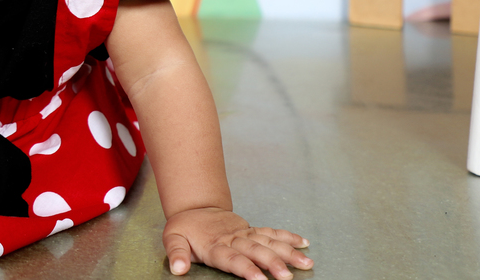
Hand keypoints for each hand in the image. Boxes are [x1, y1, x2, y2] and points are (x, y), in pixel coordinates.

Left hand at [163, 208, 311, 279]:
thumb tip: (177, 269)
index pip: (232, 259)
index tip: (260, 279)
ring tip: (306, 263)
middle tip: (287, 276)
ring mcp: (244, 233)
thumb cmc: (185, 228)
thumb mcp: (173, 239)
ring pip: (269, 242)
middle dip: (272, 263)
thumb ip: (176, 254)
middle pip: (255, 251)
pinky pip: (271, 232)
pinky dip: (288, 237)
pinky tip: (304, 244)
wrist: (194, 207)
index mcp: (215, 246)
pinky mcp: (251, 230)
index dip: (246, 269)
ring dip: (288, 252)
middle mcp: (233, 239)